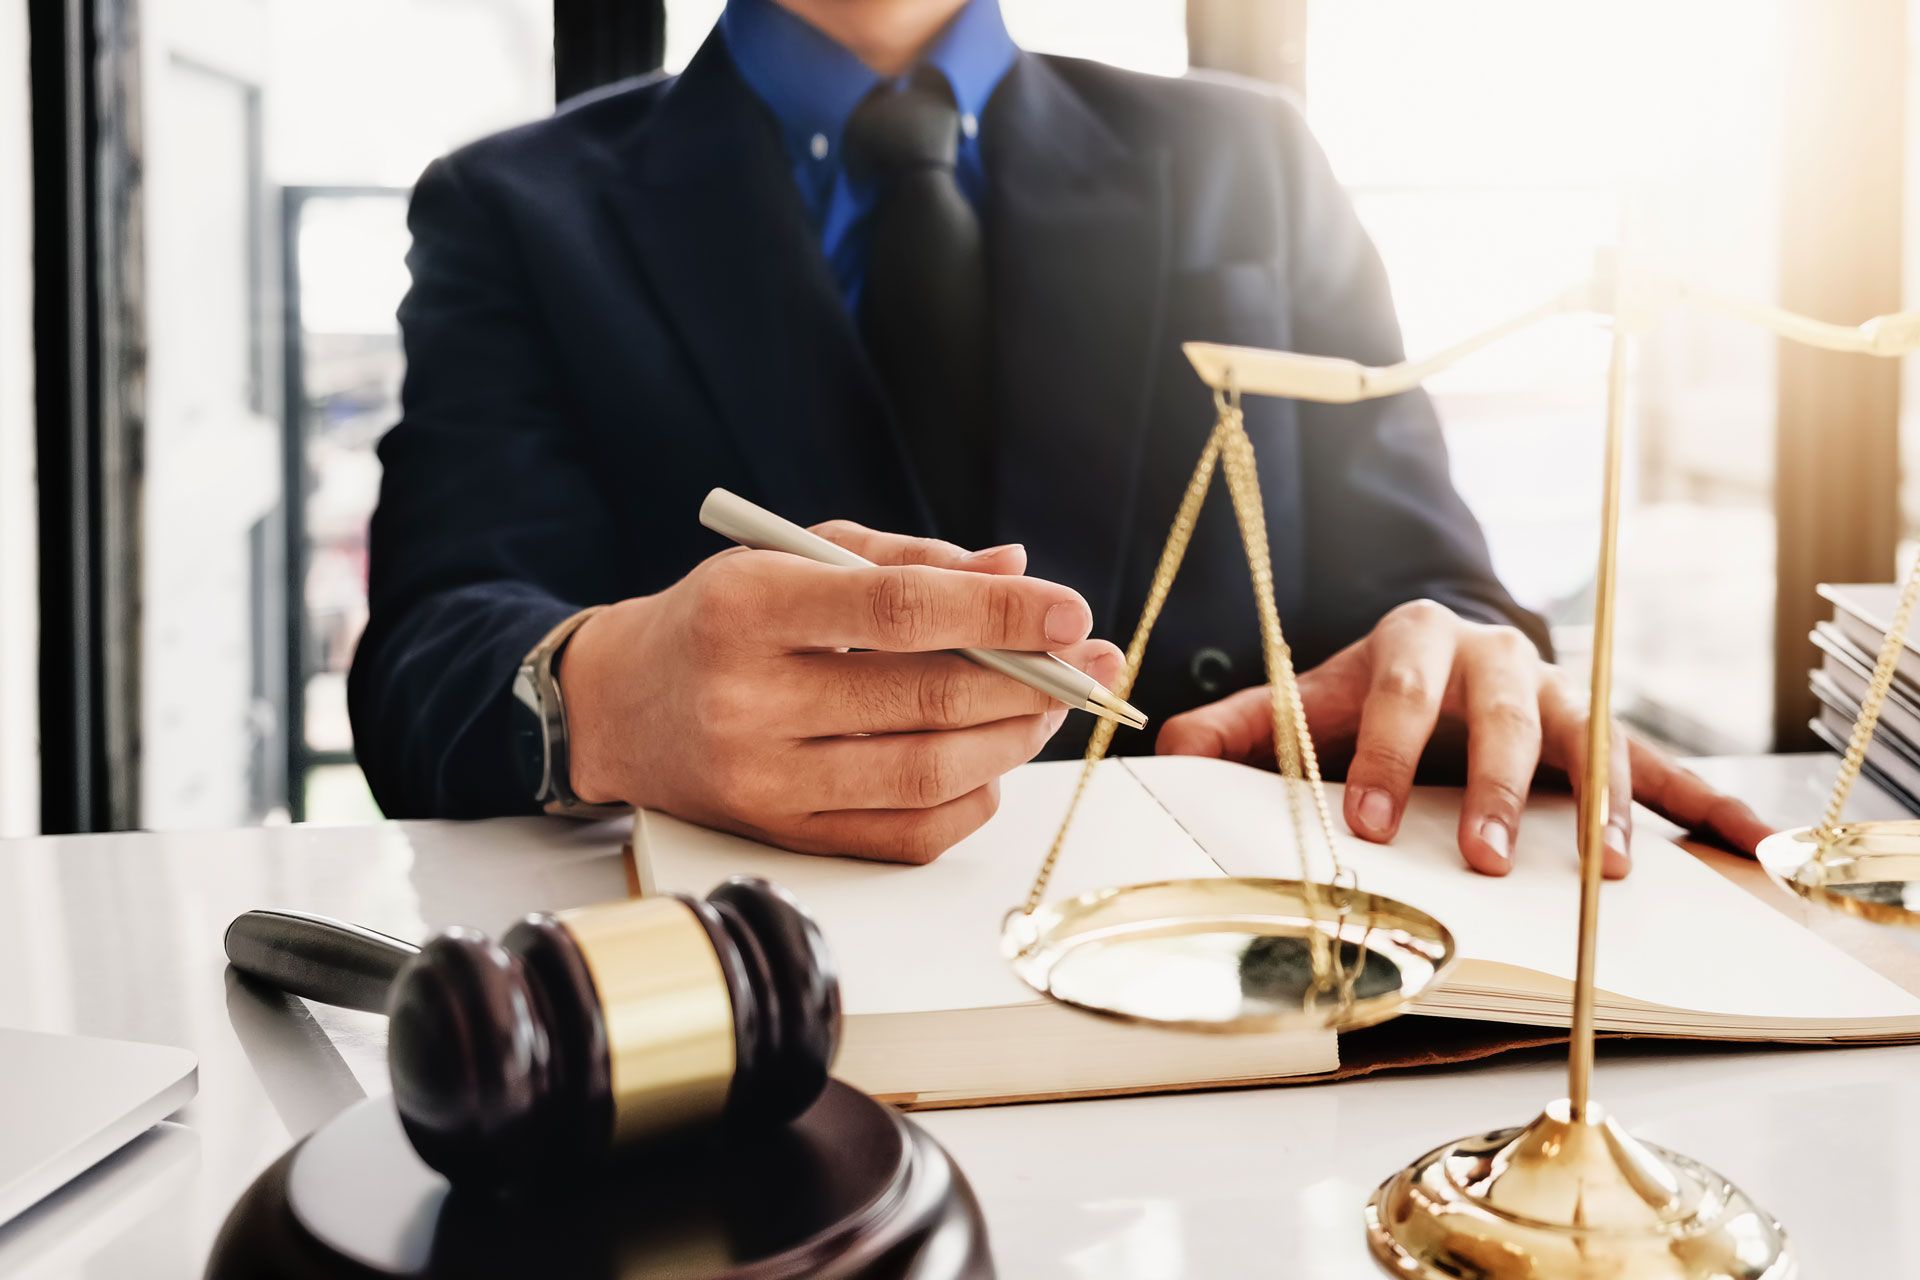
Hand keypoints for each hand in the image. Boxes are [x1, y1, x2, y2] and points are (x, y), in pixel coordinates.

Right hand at [558, 523, 1122, 862]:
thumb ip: (907, 560)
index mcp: (749, 608)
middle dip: (1030, 683)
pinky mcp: (783, 838)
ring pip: (926, 774)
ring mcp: (764, 781)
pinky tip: (990, 761)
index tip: (1070, 611)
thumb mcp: (794, 556)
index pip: (899, 611)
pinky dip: (972, 799)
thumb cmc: (720, 618)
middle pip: (925, 701)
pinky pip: (909, 835)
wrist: (618, 707)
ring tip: (1047, 707)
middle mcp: (748, 700)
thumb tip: (1017, 568)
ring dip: (1012, 741)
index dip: (1000, 612)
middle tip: (1085, 663)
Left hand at [1154, 599, 1771, 876]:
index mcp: (1414, 643)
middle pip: (1507, 714)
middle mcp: (1497, 656)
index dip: (1384, 756)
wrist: (1439, 657)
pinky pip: (1659, 762)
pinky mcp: (1602, 731)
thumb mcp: (1305, 705)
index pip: (1400, 693)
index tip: (1366, 825)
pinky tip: (1742, 840)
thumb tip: (1165, 746)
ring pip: (1593, 737)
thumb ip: (1240, 728)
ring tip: (1613, 870)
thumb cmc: (1367, 695)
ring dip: (1603, 803)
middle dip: (1499, 787)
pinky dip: (1698, 799)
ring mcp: (1559, 691)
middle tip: (1486, 859)